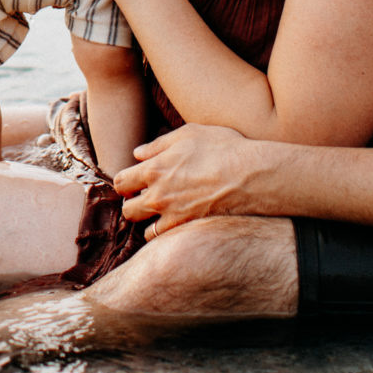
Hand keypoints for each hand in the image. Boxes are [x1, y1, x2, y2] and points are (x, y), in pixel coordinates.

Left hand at [111, 123, 282, 236]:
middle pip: (128, 209)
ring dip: (149, 222)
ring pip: (143, 228)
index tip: (135, 182)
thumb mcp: (189, 134)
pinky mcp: (188, 228)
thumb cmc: (223, 148)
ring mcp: (172, 214)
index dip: (125, 183)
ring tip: (163, 214)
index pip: (121, 182)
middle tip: (147, 199)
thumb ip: (159, 145)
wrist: (251, 175)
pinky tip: (176, 225)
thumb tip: (138, 153)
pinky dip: (165, 234)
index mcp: (154, 168)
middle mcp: (158, 194)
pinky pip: (163, 239)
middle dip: (133, 204)